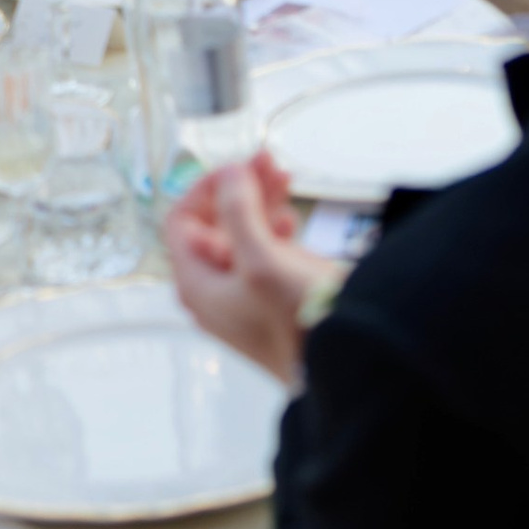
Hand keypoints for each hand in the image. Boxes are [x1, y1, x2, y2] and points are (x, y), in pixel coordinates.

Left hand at [163, 154, 315, 386]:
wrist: (345, 367)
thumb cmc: (299, 328)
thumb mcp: (263, 262)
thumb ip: (238, 213)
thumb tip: (228, 176)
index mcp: (198, 285)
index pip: (183, 222)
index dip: (206, 189)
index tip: (237, 167)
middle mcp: (216, 290)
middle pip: (215, 224)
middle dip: (239, 187)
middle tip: (266, 161)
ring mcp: (246, 294)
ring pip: (243, 234)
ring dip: (260, 201)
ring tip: (284, 175)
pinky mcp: (275, 298)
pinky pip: (266, 252)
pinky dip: (275, 228)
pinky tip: (291, 219)